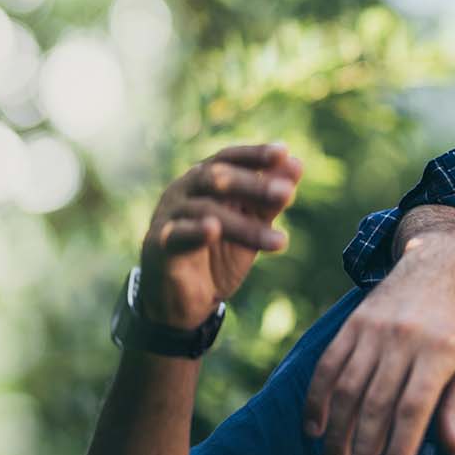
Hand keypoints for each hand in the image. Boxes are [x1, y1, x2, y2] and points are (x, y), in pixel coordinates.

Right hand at [137, 144, 302, 329]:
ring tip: (280, 242)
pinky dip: (196, 231)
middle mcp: (183, 190)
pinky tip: (213, 230)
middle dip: (254, 186)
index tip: (283, 153)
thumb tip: (296, 164)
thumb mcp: (249, 226)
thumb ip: (269, 201)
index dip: (254, 154)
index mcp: (203, 180)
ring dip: (245, 226)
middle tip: (287, 194)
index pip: (228, 158)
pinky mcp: (158, 244)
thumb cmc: (216, 255)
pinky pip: (177, 234)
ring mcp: (168, 215)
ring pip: (206, 210)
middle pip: (216, 178)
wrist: (181, 301)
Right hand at [302, 206, 454, 454]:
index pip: (414, 407)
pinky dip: (317, 400)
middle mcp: (404, 339)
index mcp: (441, 350)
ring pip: (346, 388)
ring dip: (336, 433)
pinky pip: (328, 365)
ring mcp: (374, 330)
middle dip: (362, 450)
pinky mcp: (353, 324)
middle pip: (375, 403)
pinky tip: (314, 430)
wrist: (442, 262)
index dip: (400, 447)